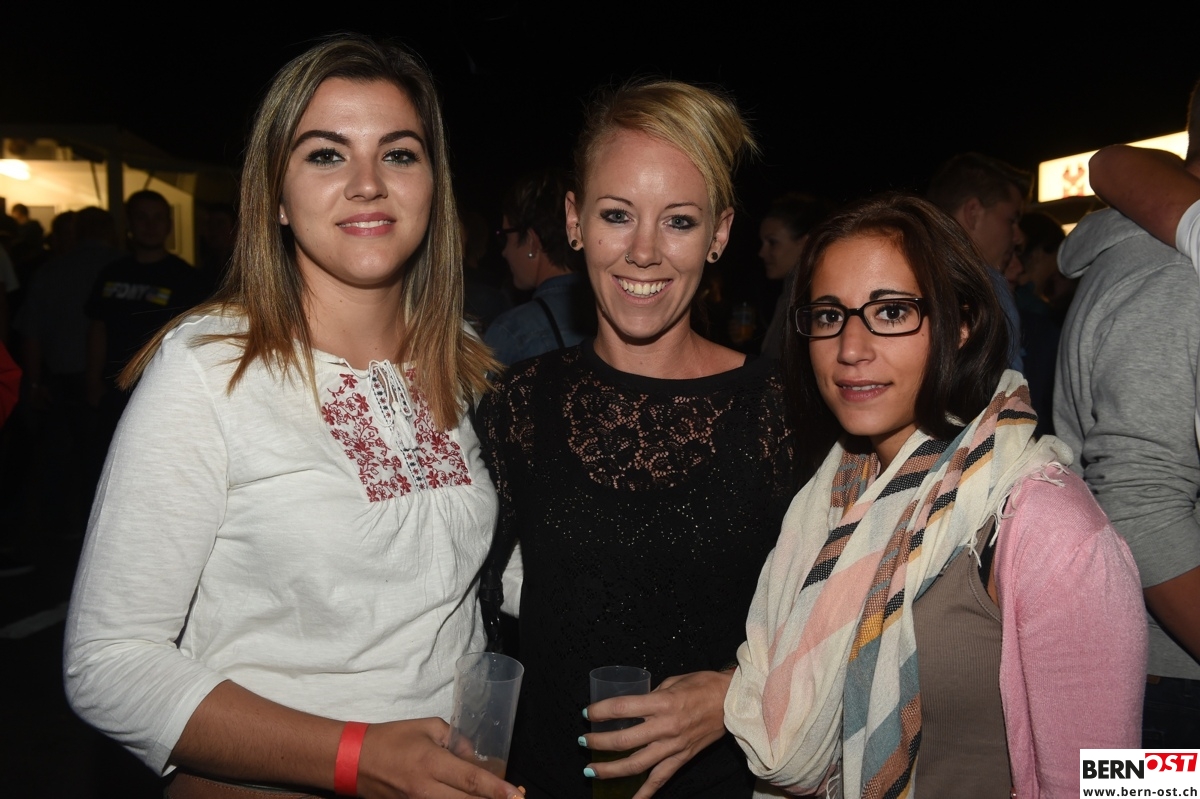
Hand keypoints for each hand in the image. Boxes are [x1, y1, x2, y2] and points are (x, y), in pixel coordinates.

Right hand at [357, 717, 522, 798]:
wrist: (355, 761)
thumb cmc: (391, 739)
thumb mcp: (428, 727)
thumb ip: (456, 740)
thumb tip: (475, 756)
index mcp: (431, 762)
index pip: (471, 779)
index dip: (497, 789)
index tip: (516, 795)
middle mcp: (426, 789)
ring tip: (496, 798)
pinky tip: (470, 797)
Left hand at [580, 670, 732, 798]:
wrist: (733, 701)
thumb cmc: (703, 685)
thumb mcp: (673, 682)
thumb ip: (651, 696)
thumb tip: (632, 706)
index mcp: (663, 703)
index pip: (623, 708)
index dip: (601, 711)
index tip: (587, 713)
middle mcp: (666, 727)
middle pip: (625, 740)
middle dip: (599, 742)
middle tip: (583, 742)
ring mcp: (674, 746)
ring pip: (637, 764)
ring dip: (611, 769)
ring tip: (592, 771)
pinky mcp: (682, 758)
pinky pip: (660, 779)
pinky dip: (644, 793)